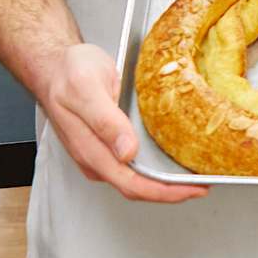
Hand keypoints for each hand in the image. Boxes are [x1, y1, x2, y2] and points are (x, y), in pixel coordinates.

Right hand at [32, 42, 205, 203]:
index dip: (165, 192)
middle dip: (171, 191)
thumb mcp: (87, 89)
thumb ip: (105, 121)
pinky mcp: (106, 144)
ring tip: (194, 174)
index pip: (132, 184)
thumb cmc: (68, 73)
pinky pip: (133, 164)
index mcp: (91, 150)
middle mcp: (96, 158)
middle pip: (137, 187)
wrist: (54, 66)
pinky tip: (172, 158)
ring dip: (165, 181)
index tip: (193, 188)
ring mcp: (101, 153)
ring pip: (136, 178)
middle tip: (203, 183)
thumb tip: (126, 152)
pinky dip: (155, 167)